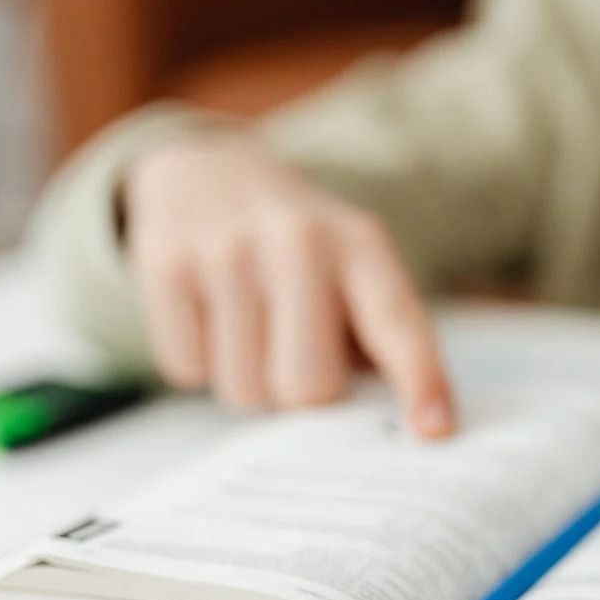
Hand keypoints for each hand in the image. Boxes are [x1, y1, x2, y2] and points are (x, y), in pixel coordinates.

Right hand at [122, 134, 454, 435]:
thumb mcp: (353, 270)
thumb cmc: (300, 251)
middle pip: (310, 386)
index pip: (398, 322)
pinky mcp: (164, 263)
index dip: (420, 379)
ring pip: (245, 389)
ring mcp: (227, 248)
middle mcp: (299, 238)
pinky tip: (208, 316)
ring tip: (250, 329)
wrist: (206, 171)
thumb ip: (379, 341)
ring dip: (248, 382)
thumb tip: (400, 428)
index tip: (435, 429)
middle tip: (294, 357)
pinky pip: (187, 370)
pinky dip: (198, 362)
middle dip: (302, 396)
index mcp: (361, 245)